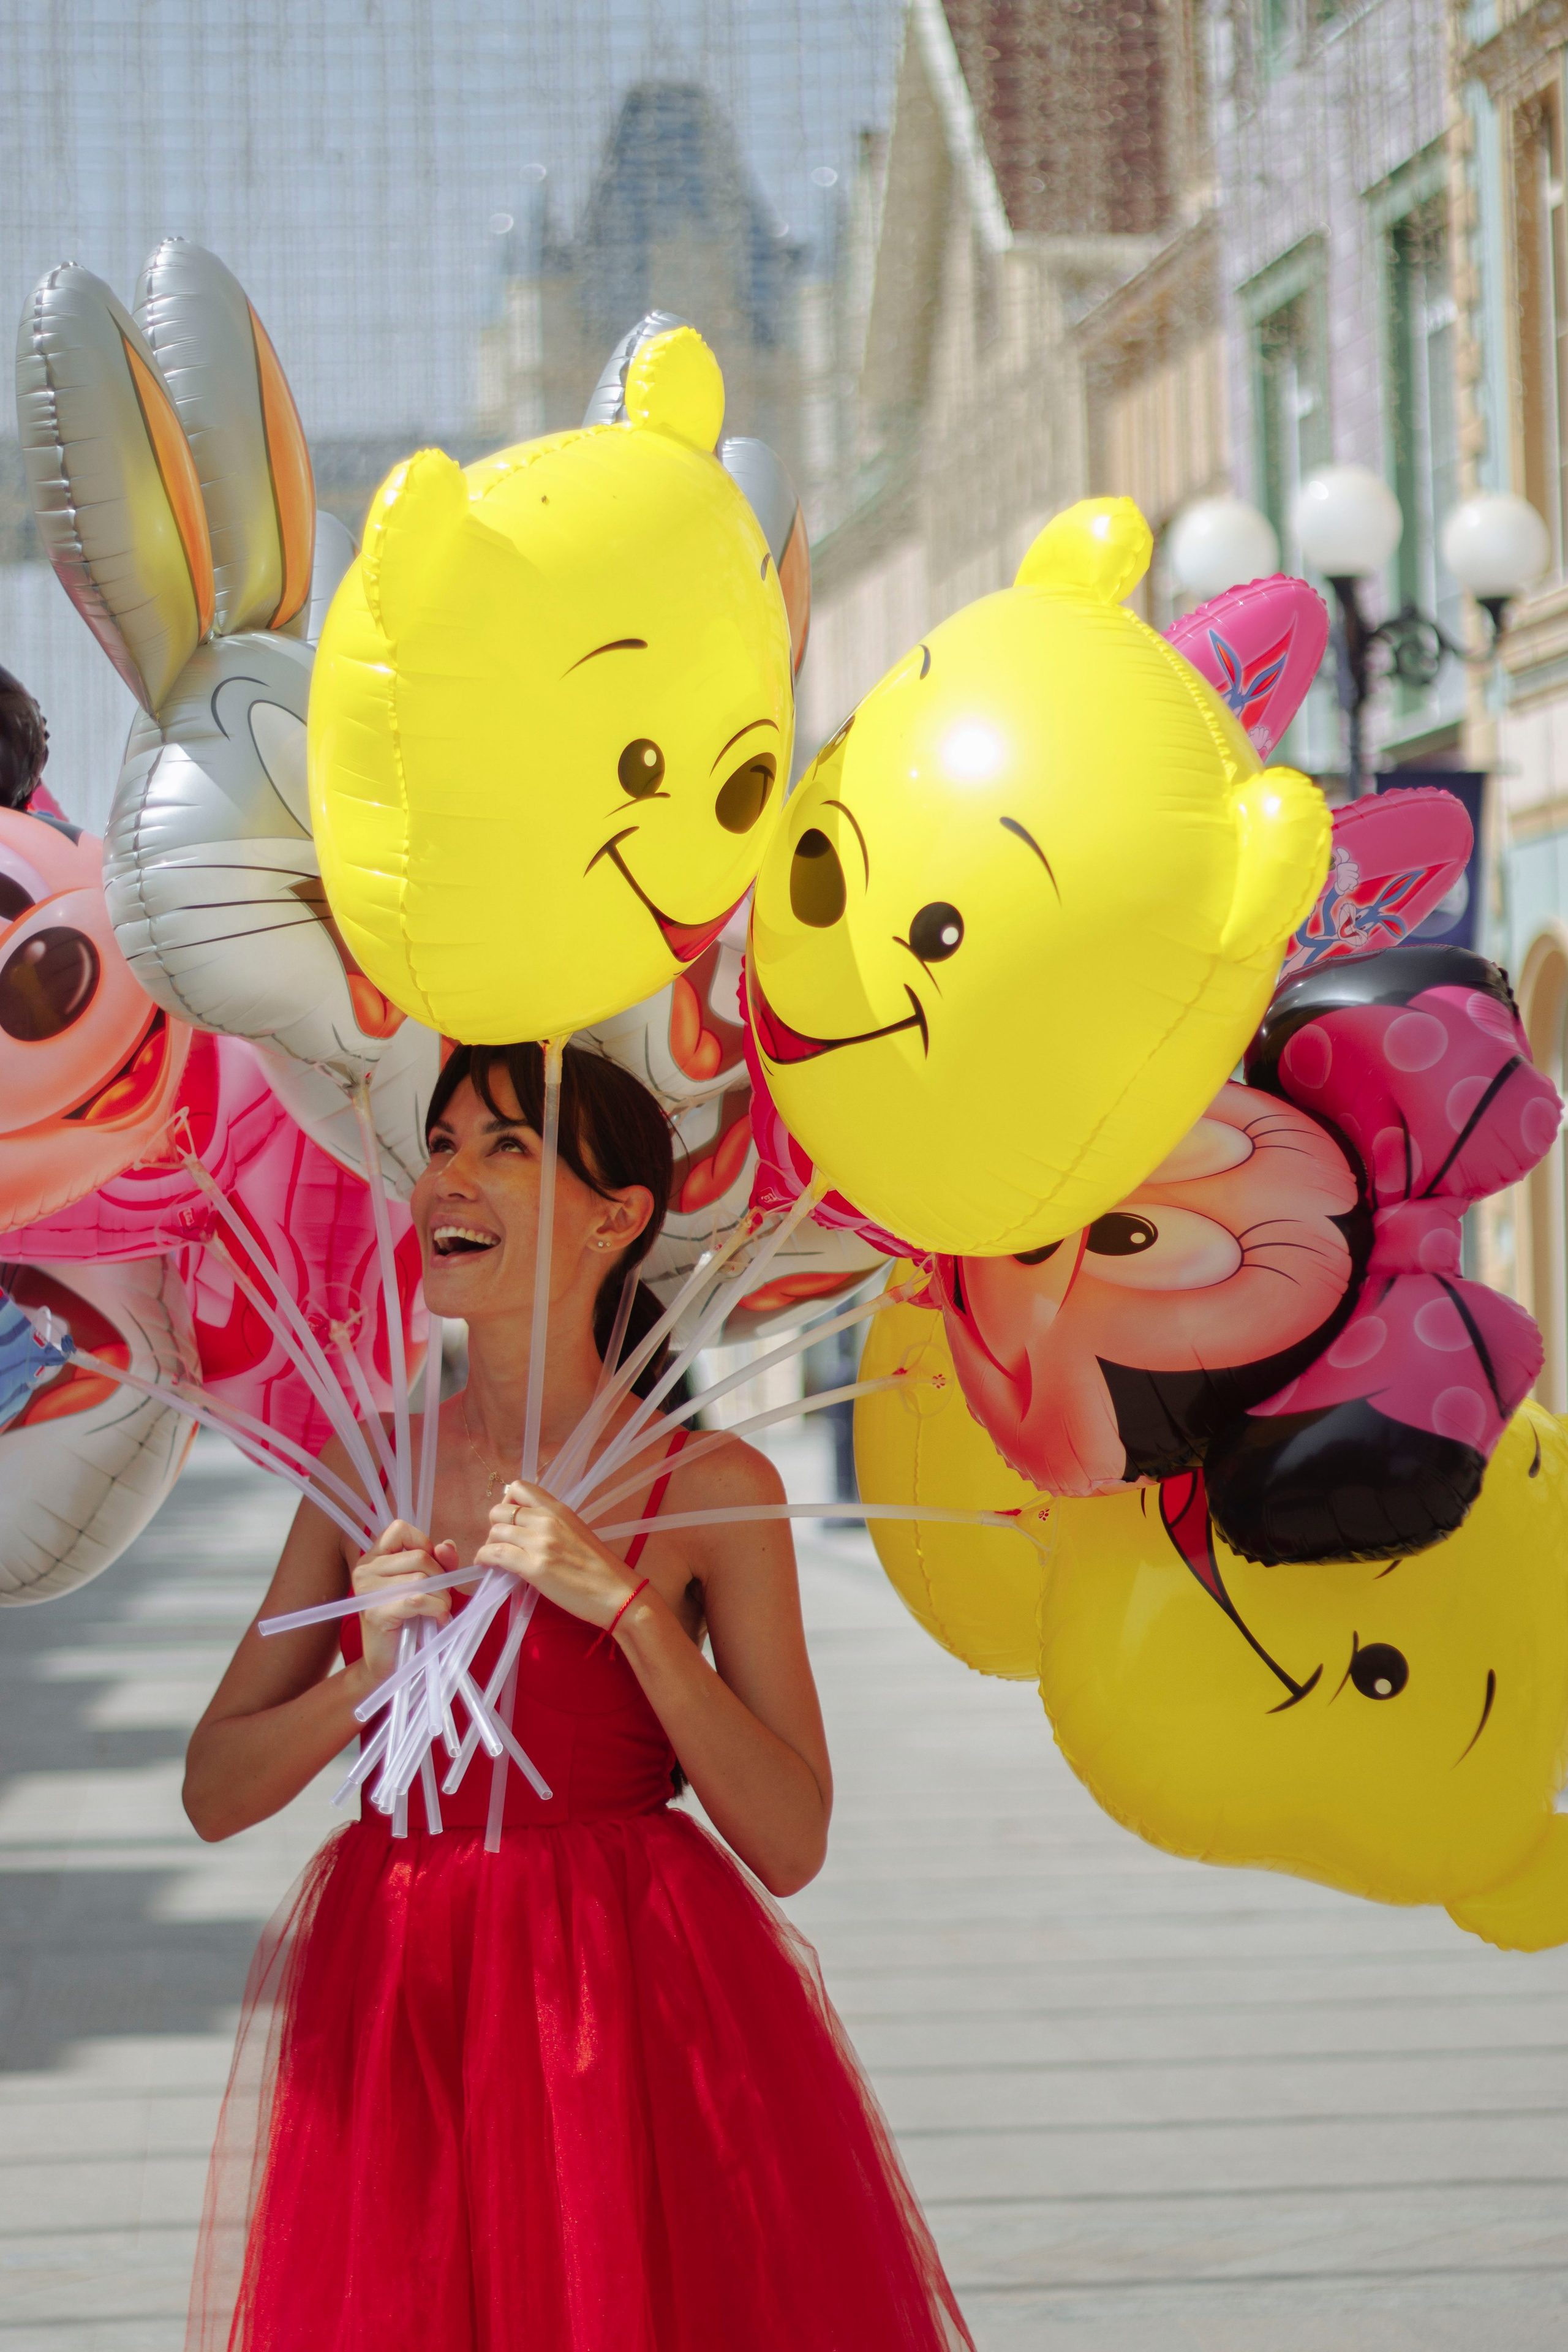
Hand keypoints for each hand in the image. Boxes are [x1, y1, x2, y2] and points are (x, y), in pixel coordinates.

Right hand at [351, 1521, 458, 1687]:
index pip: (400, 1529)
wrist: (389, 1664)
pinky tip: (436, 1620)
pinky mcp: (376, 1612)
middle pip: (419, 1556)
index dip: (424, 1545)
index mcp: (373, 1557)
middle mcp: (365, 1569)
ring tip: (439, 1611)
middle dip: (441, 1578)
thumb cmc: (408, 1623)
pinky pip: (417, 1599)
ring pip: (422, 1577)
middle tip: (441, 1600)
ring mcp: (367, 1590)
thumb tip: (447, 1545)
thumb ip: (438, 1562)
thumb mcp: (426, 1585)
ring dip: (441, 1597)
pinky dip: (436, 1609)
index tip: (432, 1570)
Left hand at [476, 1483, 644, 1630]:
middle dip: (495, 1525)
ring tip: (495, 1558)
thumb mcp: (577, 1533)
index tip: (511, 1519)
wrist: (617, 1593)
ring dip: (489, 1544)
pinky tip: (486, 1566)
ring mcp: (540, 1542)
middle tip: (502, 1542)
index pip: (520, 1487)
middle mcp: (547, 1520)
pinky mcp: (534, 1567)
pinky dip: (484, 1559)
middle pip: (500, 1510)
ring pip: (495, 1532)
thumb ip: (552, 1525)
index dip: (507, 1501)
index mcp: (559, 1509)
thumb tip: (526, 1530)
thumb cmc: (600, 1568)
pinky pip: (496, 1554)